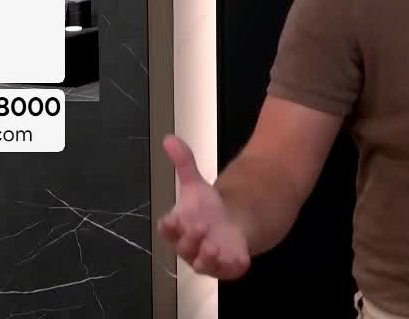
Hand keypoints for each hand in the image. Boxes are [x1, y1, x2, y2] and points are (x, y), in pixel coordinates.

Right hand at [157, 134, 251, 278]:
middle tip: (200, 225)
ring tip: (214, 246)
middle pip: (184, 247)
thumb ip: (183, 163)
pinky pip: (228, 271)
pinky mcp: (227, 266)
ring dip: (207, 257)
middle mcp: (189, 247)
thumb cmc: (205, 210)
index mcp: (178, 228)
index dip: (168, 227)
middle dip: (191, 238)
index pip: (167, 229)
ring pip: (203, 264)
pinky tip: (240, 260)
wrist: (229, 226)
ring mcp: (208, 259)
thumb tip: (169, 138)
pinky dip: (232, 267)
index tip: (171, 219)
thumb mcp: (195, 184)